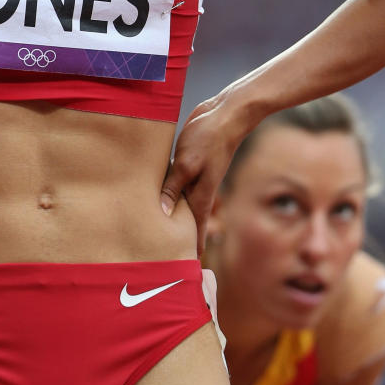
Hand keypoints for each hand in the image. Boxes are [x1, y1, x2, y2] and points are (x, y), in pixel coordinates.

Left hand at [160, 96, 246, 250]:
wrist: (228, 113)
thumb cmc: (209, 137)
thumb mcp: (187, 163)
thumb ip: (173, 187)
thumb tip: (161, 214)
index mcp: (200, 194)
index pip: (194, 230)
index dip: (191, 249)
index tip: (187, 271)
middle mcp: (198, 188)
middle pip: (186, 220)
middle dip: (179, 238)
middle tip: (166, 256)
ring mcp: (195, 175)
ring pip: (179, 201)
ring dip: (171, 214)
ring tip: (159, 231)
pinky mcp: (189, 161)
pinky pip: (176, 182)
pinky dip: (168, 191)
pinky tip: (156, 192)